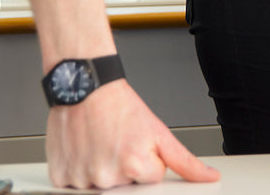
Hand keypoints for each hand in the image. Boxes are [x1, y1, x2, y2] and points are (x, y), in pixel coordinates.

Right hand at [47, 79, 219, 187]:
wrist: (84, 86)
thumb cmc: (118, 105)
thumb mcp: (158, 131)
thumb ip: (185, 161)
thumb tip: (209, 177)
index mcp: (134, 166)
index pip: (152, 178)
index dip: (147, 159)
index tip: (137, 142)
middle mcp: (106, 177)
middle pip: (126, 184)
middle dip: (126, 167)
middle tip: (117, 143)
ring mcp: (81, 180)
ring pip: (101, 184)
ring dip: (102, 168)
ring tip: (100, 143)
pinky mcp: (60, 178)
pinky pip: (74, 184)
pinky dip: (79, 169)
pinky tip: (84, 150)